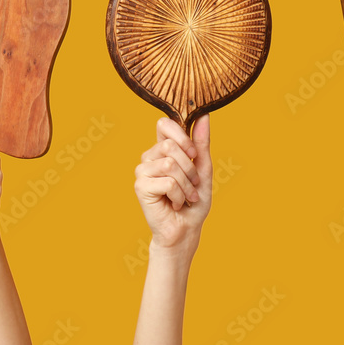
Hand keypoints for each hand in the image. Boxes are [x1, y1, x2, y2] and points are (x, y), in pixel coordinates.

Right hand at [134, 115, 212, 256]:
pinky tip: (176, 204)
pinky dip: (179, 195)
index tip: (193, 153)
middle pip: (170, 146)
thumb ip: (201, 143)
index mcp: (162, 149)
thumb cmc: (194, 200)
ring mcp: (142, 171)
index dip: (181, 134)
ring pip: (169, 164)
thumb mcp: (203, 168)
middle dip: (189, 168)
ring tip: (186, 196)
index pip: (164, 124)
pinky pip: (167, 182)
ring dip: (186, 184)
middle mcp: (149, 157)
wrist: (186, 229)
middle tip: (192, 184)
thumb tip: (203, 115)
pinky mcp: (140, 186)